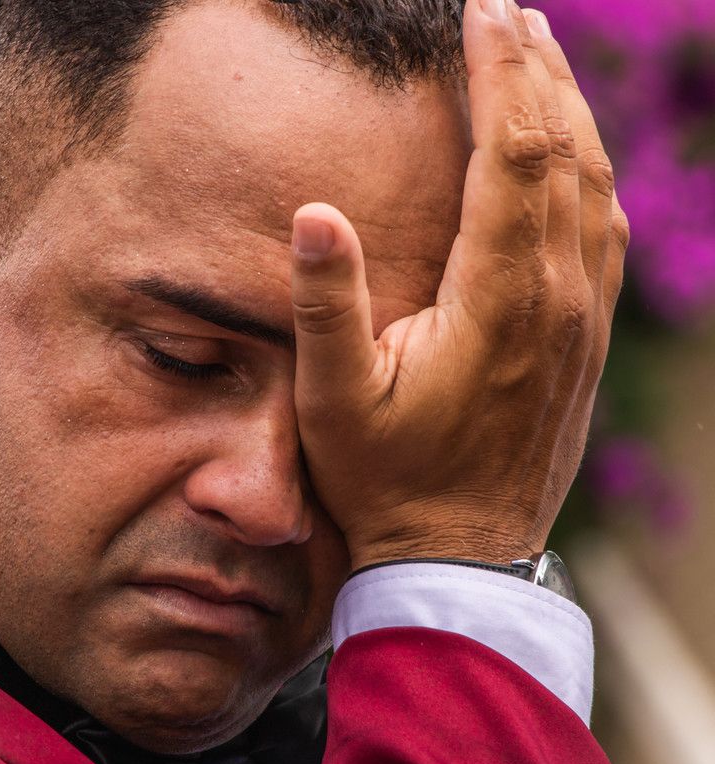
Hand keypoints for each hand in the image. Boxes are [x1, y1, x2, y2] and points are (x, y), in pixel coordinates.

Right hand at [289, 0, 629, 570]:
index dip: (500, 74)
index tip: (482, 13)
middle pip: (566, 155)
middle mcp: (557, 301)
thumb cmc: (388, 480)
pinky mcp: (584, 346)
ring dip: (571, 117)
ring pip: (596, 190)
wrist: (458, 554)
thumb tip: (314, 212)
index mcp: (498, 302)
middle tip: (511, 13)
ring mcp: (582, 324)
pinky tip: (573, 159)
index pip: (514, 154)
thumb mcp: (335, 401)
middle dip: (539, 74)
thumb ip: (327, 306)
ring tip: (542, 63)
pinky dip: (589, 178)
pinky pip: (605, 238)